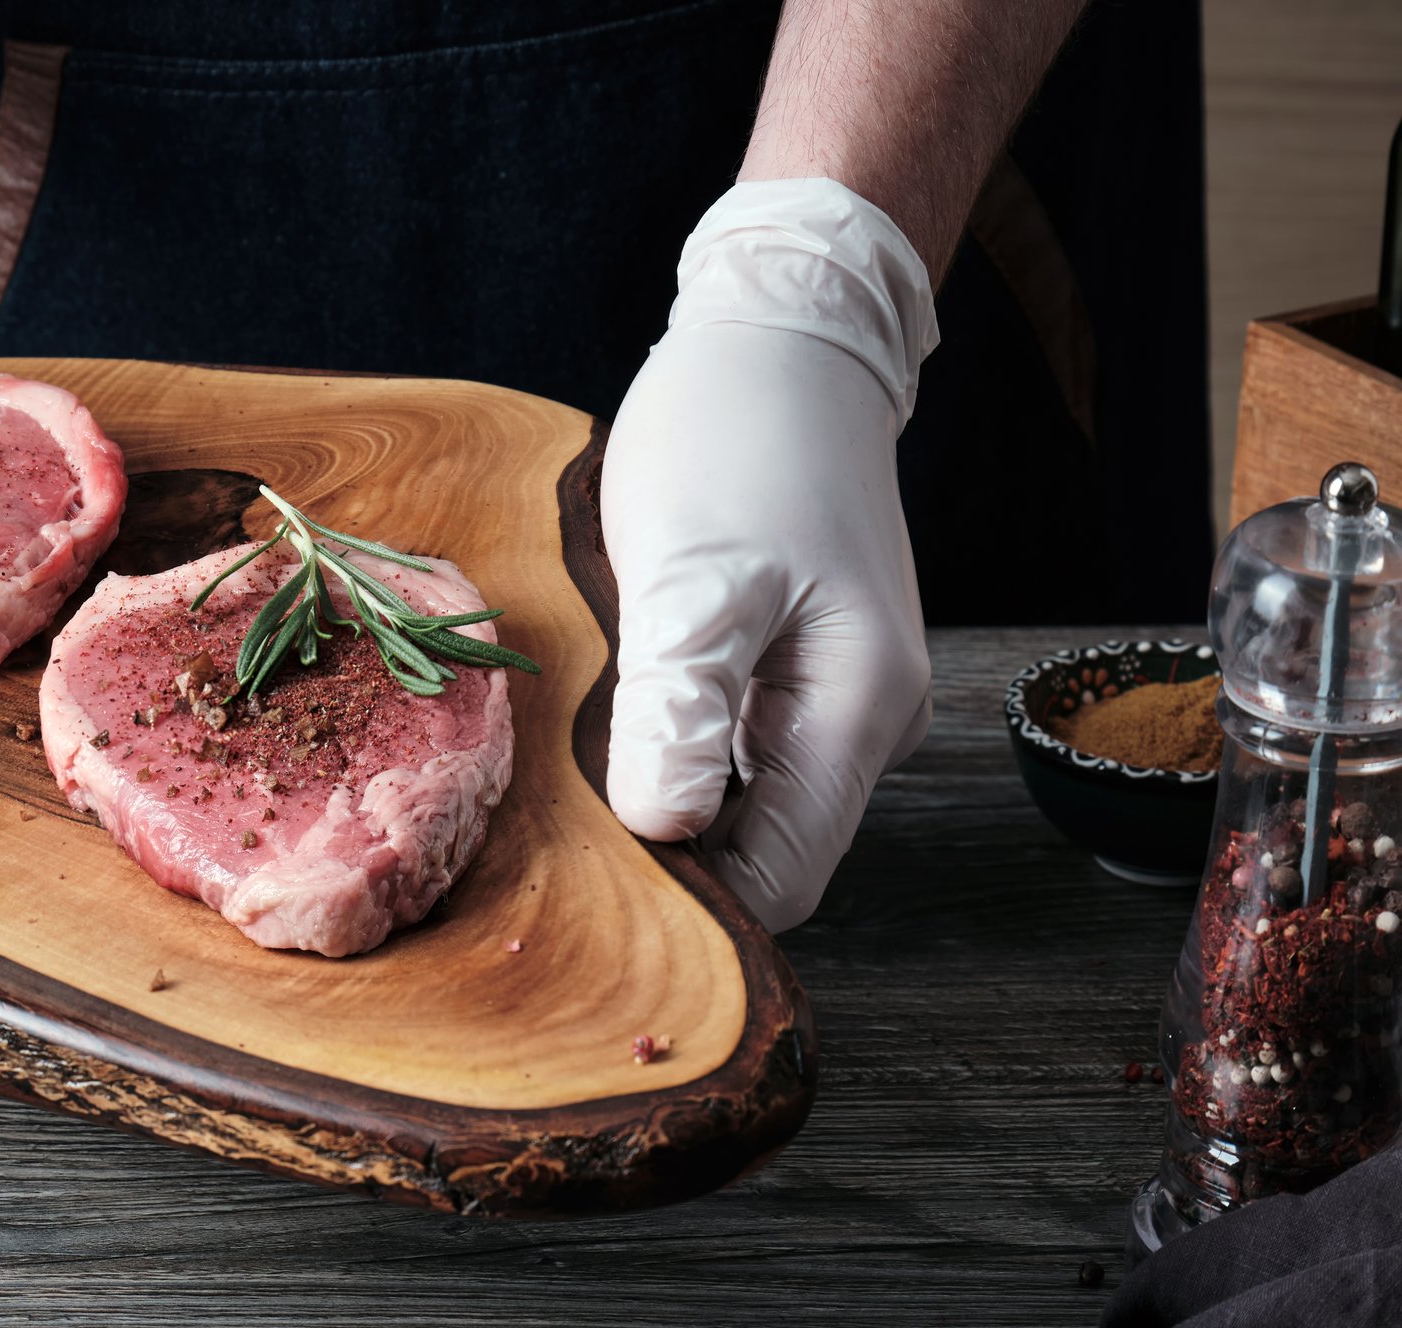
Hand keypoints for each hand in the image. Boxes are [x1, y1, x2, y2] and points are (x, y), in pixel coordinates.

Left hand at [601, 179, 937, 931]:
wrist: (784, 339)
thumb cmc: (738, 439)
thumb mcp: (692, 573)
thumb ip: (682, 706)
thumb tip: (668, 827)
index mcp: (855, 713)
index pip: (781, 878)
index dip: (688, 897)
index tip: (588, 879)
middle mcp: (862, 724)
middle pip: (764, 849)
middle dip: (667, 855)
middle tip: (557, 830)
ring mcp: (832, 696)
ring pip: (745, 801)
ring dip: (662, 798)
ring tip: (571, 772)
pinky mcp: (795, 666)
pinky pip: (735, 746)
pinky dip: (670, 748)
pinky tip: (608, 719)